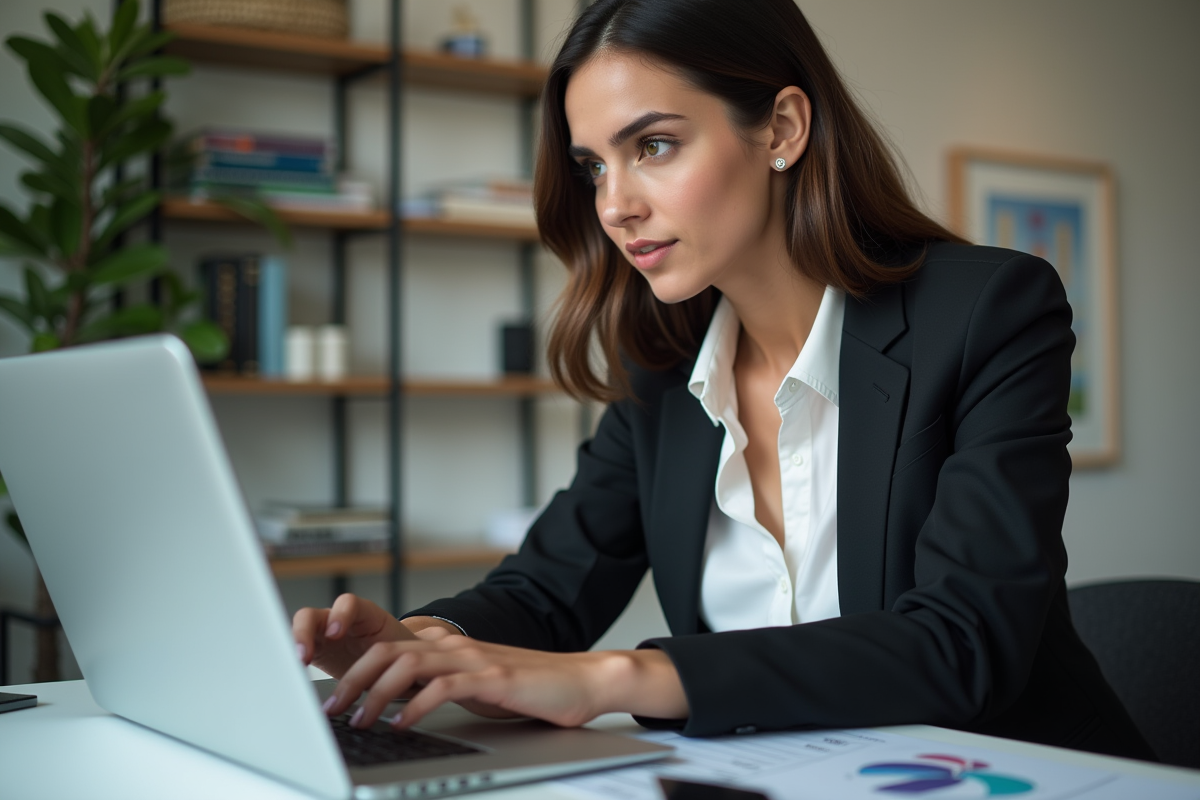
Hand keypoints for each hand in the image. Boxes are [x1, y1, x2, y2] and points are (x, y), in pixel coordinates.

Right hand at [293, 593, 425, 678]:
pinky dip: (292, 662)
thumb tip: (395, 671)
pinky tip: (294, 677)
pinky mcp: (315, 652)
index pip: (348, 603)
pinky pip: (297, 652)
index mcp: (364, 615)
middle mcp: (338, 621)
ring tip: (295, 668)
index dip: (339, 614)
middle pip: (311, 616)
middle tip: (305, 654)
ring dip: (293, 648)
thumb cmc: (400, 653)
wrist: (396, 664)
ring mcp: (322, 635)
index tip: (336, 633)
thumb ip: (393, 656)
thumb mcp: (400, 653)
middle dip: (303, 632)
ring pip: (298, 633)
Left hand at [320, 630, 689, 730]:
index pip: (387, 648)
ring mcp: (473, 659)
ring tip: (360, 719)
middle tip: (331, 709)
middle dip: (353, 680)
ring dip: (377, 694)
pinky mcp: (492, 678)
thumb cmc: (528, 688)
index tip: (332, 697)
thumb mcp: (474, 686)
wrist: (580, 680)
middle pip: (387, 651)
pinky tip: (403, 724)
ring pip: (409, 665)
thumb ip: (441, 687)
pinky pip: (443, 687)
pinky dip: (416, 705)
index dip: (354, 670)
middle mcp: (455, 646)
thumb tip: (397, 707)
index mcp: (448, 647)